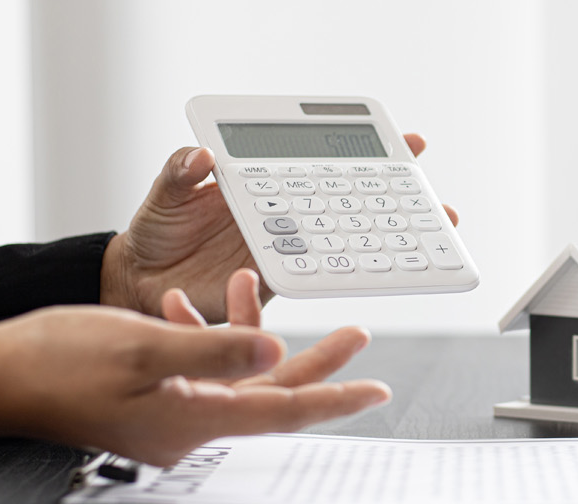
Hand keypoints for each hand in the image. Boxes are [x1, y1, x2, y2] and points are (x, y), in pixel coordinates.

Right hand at [0, 270, 390, 466]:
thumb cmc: (55, 361)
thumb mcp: (143, 342)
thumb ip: (216, 347)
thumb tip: (277, 348)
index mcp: (193, 419)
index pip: (284, 411)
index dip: (335, 398)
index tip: (376, 389)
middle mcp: (187, 428)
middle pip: (272, 397)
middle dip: (314, 362)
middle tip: (356, 333)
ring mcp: (167, 419)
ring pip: (235, 380)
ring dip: (247, 333)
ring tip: (247, 285)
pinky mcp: (148, 404)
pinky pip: (197, 375)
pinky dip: (202, 338)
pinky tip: (181, 304)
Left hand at [102, 134, 457, 321]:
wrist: (141, 285)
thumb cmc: (155, 234)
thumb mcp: (165, 194)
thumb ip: (180, 172)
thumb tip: (202, 157)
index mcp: (264, 184)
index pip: (322, 161)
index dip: (366, 151)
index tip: (409, 143)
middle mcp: (282, 215)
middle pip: (350, 201)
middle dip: (399, 198)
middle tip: (437, 198)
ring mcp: (284, 248)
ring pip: (345, 241)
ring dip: (388, 241)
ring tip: (429, 237)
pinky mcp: (275, 284)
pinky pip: (318, 277)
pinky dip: (347, 274)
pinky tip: (378, 271)